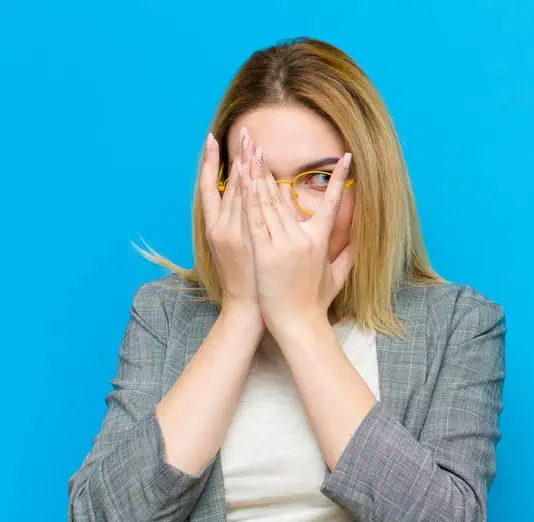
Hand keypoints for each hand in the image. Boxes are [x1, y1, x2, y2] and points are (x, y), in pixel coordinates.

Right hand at [199, 129, 261, 328]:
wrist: (248, 307)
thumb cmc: (248, 281)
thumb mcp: (235, 251)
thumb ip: (241, 227)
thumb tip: (250, 205)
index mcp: (215, 228)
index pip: (211, 187)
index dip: (210, 162)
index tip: (212, 139)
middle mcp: (220, 227)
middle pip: (229, 185)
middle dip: (236, 157)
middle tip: (243, 131)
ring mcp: (233, 233)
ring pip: (240, 193)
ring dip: (246, 167)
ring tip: (251, 142)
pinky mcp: (245, 241)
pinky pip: (249, 209)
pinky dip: (250, 189)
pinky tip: (253, 170)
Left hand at [243, 141, 355, 335]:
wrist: (297, 322)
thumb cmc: (315, 302)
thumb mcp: (337, 277)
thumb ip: (349, 256)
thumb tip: (361, 242)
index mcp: (320, 240)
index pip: (332, 203)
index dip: (340, 179)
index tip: (346, 157)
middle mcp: (302, 238)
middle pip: (285, 196)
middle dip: (272, 167)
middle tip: (263, 142)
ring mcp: (282, 244)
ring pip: (266, 203)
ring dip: (256, 175)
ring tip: (249, 151)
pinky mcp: (264, 252)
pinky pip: (254, 218)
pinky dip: (247, 197)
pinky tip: (241, 180)